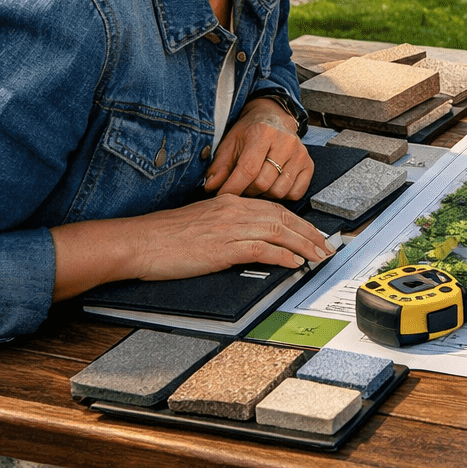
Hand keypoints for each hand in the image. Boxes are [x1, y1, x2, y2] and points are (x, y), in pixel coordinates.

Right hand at [50, 193, 336, 299]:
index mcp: (230, 203)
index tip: (314, 233)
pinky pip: (260, 250)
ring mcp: (229, 229)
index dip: (299, 222)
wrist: (138, 241)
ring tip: (319, 257)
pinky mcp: (221, 248)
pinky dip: (281, 256)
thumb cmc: (164, 236)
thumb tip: (249, 239)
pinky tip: (294, 264)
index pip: (275, 209)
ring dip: (304, 246)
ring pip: (278, 233)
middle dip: (310, 234)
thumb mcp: (202, 222)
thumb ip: (227, 225)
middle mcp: (234, 211)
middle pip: (283, 219)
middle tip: (327, 248)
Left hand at [203, 98, 311, 199]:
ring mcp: (300, 154)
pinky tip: (273, 185)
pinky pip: (296, 193)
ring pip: (280, 191)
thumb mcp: (230, 143)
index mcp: (264, 133)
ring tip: (256, 185)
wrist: (274, 118)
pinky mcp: (309, 164)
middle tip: (240, 187)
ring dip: (265, 195)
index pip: (248, 169)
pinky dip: (282, 195)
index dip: (233, 187)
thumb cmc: (250, 131)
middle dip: (247, 191)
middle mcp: (286, 143)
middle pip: (263, 183)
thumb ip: (220, 166)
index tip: (222, 195)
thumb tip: (211, 187)